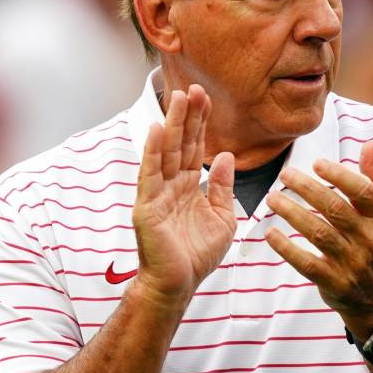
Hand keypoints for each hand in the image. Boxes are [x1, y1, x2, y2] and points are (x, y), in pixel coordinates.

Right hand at [132, 85, 236, 304]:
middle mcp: (171, 185)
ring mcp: (157, 194)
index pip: (196, 147)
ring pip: (166, 152)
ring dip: (172, 124)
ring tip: (179, 98)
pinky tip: (157, 130)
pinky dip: (153, 152)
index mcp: (188, 186)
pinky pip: (150, 175)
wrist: (178, 284)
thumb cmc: (197, 254)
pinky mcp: (146, 206)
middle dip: (189, 116)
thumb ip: (222, 187)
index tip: (207, 97)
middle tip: (196, 87)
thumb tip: (225, 157)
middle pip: (181, 143)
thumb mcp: (222, 217)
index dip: (202, 123)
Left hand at [265, 142, 372, 334]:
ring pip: (319, 233)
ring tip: (272, 198)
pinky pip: (307, 263)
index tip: (316, 163)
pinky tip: (270, 234)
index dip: (339, 175)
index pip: (362, 191)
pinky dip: (287, 248)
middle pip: (335, 209)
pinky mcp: (335, 283)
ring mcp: (352, 263)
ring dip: (293, 213)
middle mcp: (369, 239)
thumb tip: (370, 145)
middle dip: (307, 189)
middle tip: (284, 175)